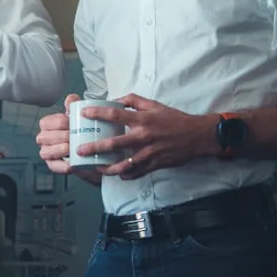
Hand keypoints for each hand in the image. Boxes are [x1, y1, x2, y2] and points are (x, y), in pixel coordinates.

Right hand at [36, 94, 79, 174]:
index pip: (49, 122)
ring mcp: (47, 152)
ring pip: (46, 152)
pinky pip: (54, 166)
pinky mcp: (52, 165)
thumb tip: (72, 98)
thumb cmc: (80, 132)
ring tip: (73, 149)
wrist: (91, 151)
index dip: (62, 123)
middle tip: (77, 136)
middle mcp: (43, 138)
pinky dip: (62, 166)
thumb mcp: (78, 118)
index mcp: (47, 124)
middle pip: (47, 137)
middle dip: (62, 136)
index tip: (73, 123)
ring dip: (60, 150)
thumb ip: (74, 107)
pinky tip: (72, 164)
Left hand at [76, 93, 219, 179]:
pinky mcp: (155, 165)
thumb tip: (115, 101)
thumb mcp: (154, 105)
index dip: (98, 113)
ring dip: (107, 168)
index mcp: (143, 120)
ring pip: (124, 165)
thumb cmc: (174, 119)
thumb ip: (134, 101)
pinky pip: (136, 173)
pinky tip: (116, 174)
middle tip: (79, 150)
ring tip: (95, 168)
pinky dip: (125, 175)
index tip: (84, 114)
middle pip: (114, 144)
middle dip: (95, 148)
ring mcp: (149, 153)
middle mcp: (144, 137)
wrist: (197, 136)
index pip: (115, 115)